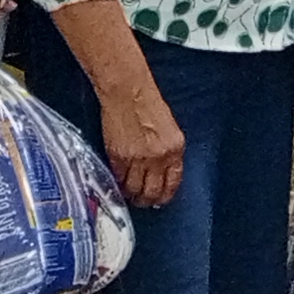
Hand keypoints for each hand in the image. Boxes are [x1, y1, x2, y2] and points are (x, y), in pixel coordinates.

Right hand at [99, 83, 186, 209]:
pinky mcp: (119, 157)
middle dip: (147, 200)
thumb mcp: (168, 129)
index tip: (160, 199)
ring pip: (135, 189)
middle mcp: (158, 157)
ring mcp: (138, 159)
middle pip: (153, 191)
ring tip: (129, 195)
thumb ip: (167, 151)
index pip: (173, 182)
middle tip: (142, 201)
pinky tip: (118, 184)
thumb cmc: (148, 104)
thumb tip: (160, 171)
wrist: (128, 92)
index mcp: (175, 149)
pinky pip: (119, 179)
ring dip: (132, 195)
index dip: (165, 195)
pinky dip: (118, 184)